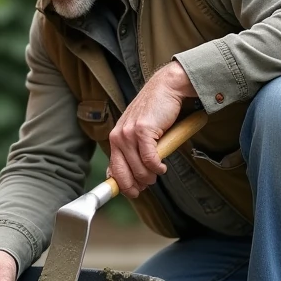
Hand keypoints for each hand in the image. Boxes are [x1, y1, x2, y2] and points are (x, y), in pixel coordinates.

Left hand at [107, 61, 196, 198]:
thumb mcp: (138, 133)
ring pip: (139, 169)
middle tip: (148, 184)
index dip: (122, 186)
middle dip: (137, 185)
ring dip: (150, 176)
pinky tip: (162, 166)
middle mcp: (119, 136)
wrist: (166, 88)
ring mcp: (129, 133)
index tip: (132, 193)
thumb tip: (131, 176)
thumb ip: (132, 151)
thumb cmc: (156, 111)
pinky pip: (150, 159)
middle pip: (124, 174)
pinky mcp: (143, 130)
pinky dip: (157, 166)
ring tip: (158, 172)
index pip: (113, 170)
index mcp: (116, 138)